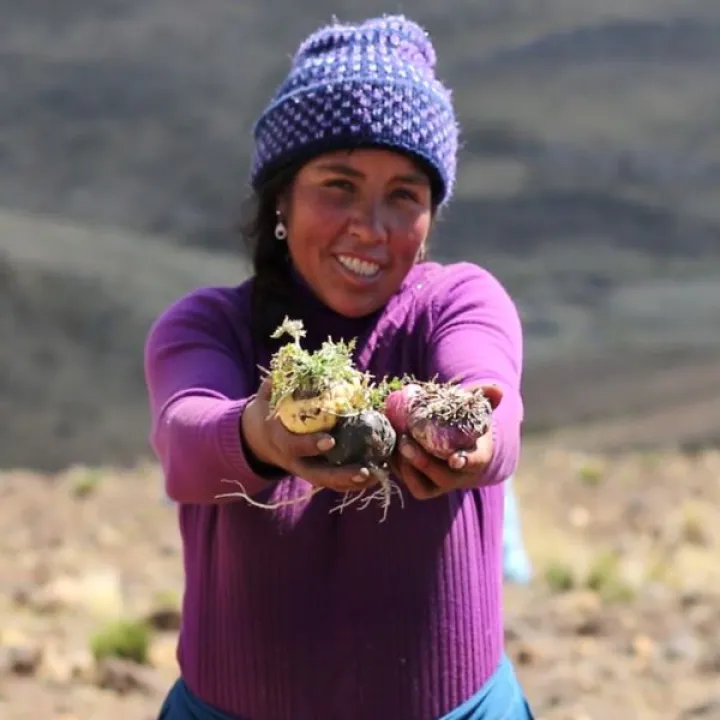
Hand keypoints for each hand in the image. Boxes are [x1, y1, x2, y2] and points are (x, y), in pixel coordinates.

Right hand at [241, 379, 376, 492]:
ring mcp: (305, 470)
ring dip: (353, 482)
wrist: (258, 438)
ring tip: (378, 475)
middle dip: (341, 475)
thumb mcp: (267, 395)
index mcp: (280, 440)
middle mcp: (293, 461)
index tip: (330, 440)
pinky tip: (377, 476)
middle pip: (317, 475)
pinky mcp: (315, 474)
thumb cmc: (268, 411)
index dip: (310, 444)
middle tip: (364, 470)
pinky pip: (335, 482)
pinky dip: (354, 482)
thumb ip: (278, 381)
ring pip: (329, 482)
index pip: (294, 446)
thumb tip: (295, 361)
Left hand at [391, 383, 501, 499]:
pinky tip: (388, 448)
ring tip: (393, 444)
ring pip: (421, 485)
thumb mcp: (477, 411)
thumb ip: (485, 398)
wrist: (460, 448)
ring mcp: (440, 485)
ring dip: (405, 466)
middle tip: (406, 441)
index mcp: (477, 458)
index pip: (474, 462)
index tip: (455, 459)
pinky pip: (408, 482)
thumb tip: (497, 388)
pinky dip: (397, 468)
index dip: (465, 461)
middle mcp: (459, 477)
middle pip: (441, 477)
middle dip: (422, 461)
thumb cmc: (468, 427)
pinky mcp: (422, 487)